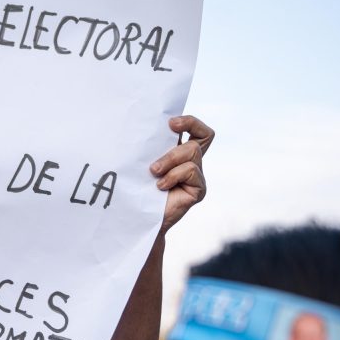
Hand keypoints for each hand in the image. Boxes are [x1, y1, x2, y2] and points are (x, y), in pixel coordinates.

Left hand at [150, 115, 213, 232]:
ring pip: (192, 151)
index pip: (198, 131)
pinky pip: (191, 170)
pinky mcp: (199, 190)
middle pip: (203, 136)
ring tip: (154, 172)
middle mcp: (192, 163)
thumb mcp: (144, 162)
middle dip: (184, 129)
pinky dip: (173, 175)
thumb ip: (152, 146)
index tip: (171, 123)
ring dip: (170, 158)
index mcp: (180, 153)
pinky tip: (160, 186)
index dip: (190, 122)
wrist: (139, 217)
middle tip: (167, 134)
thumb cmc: (137, 188)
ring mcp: (197, 176)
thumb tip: (146, 126)